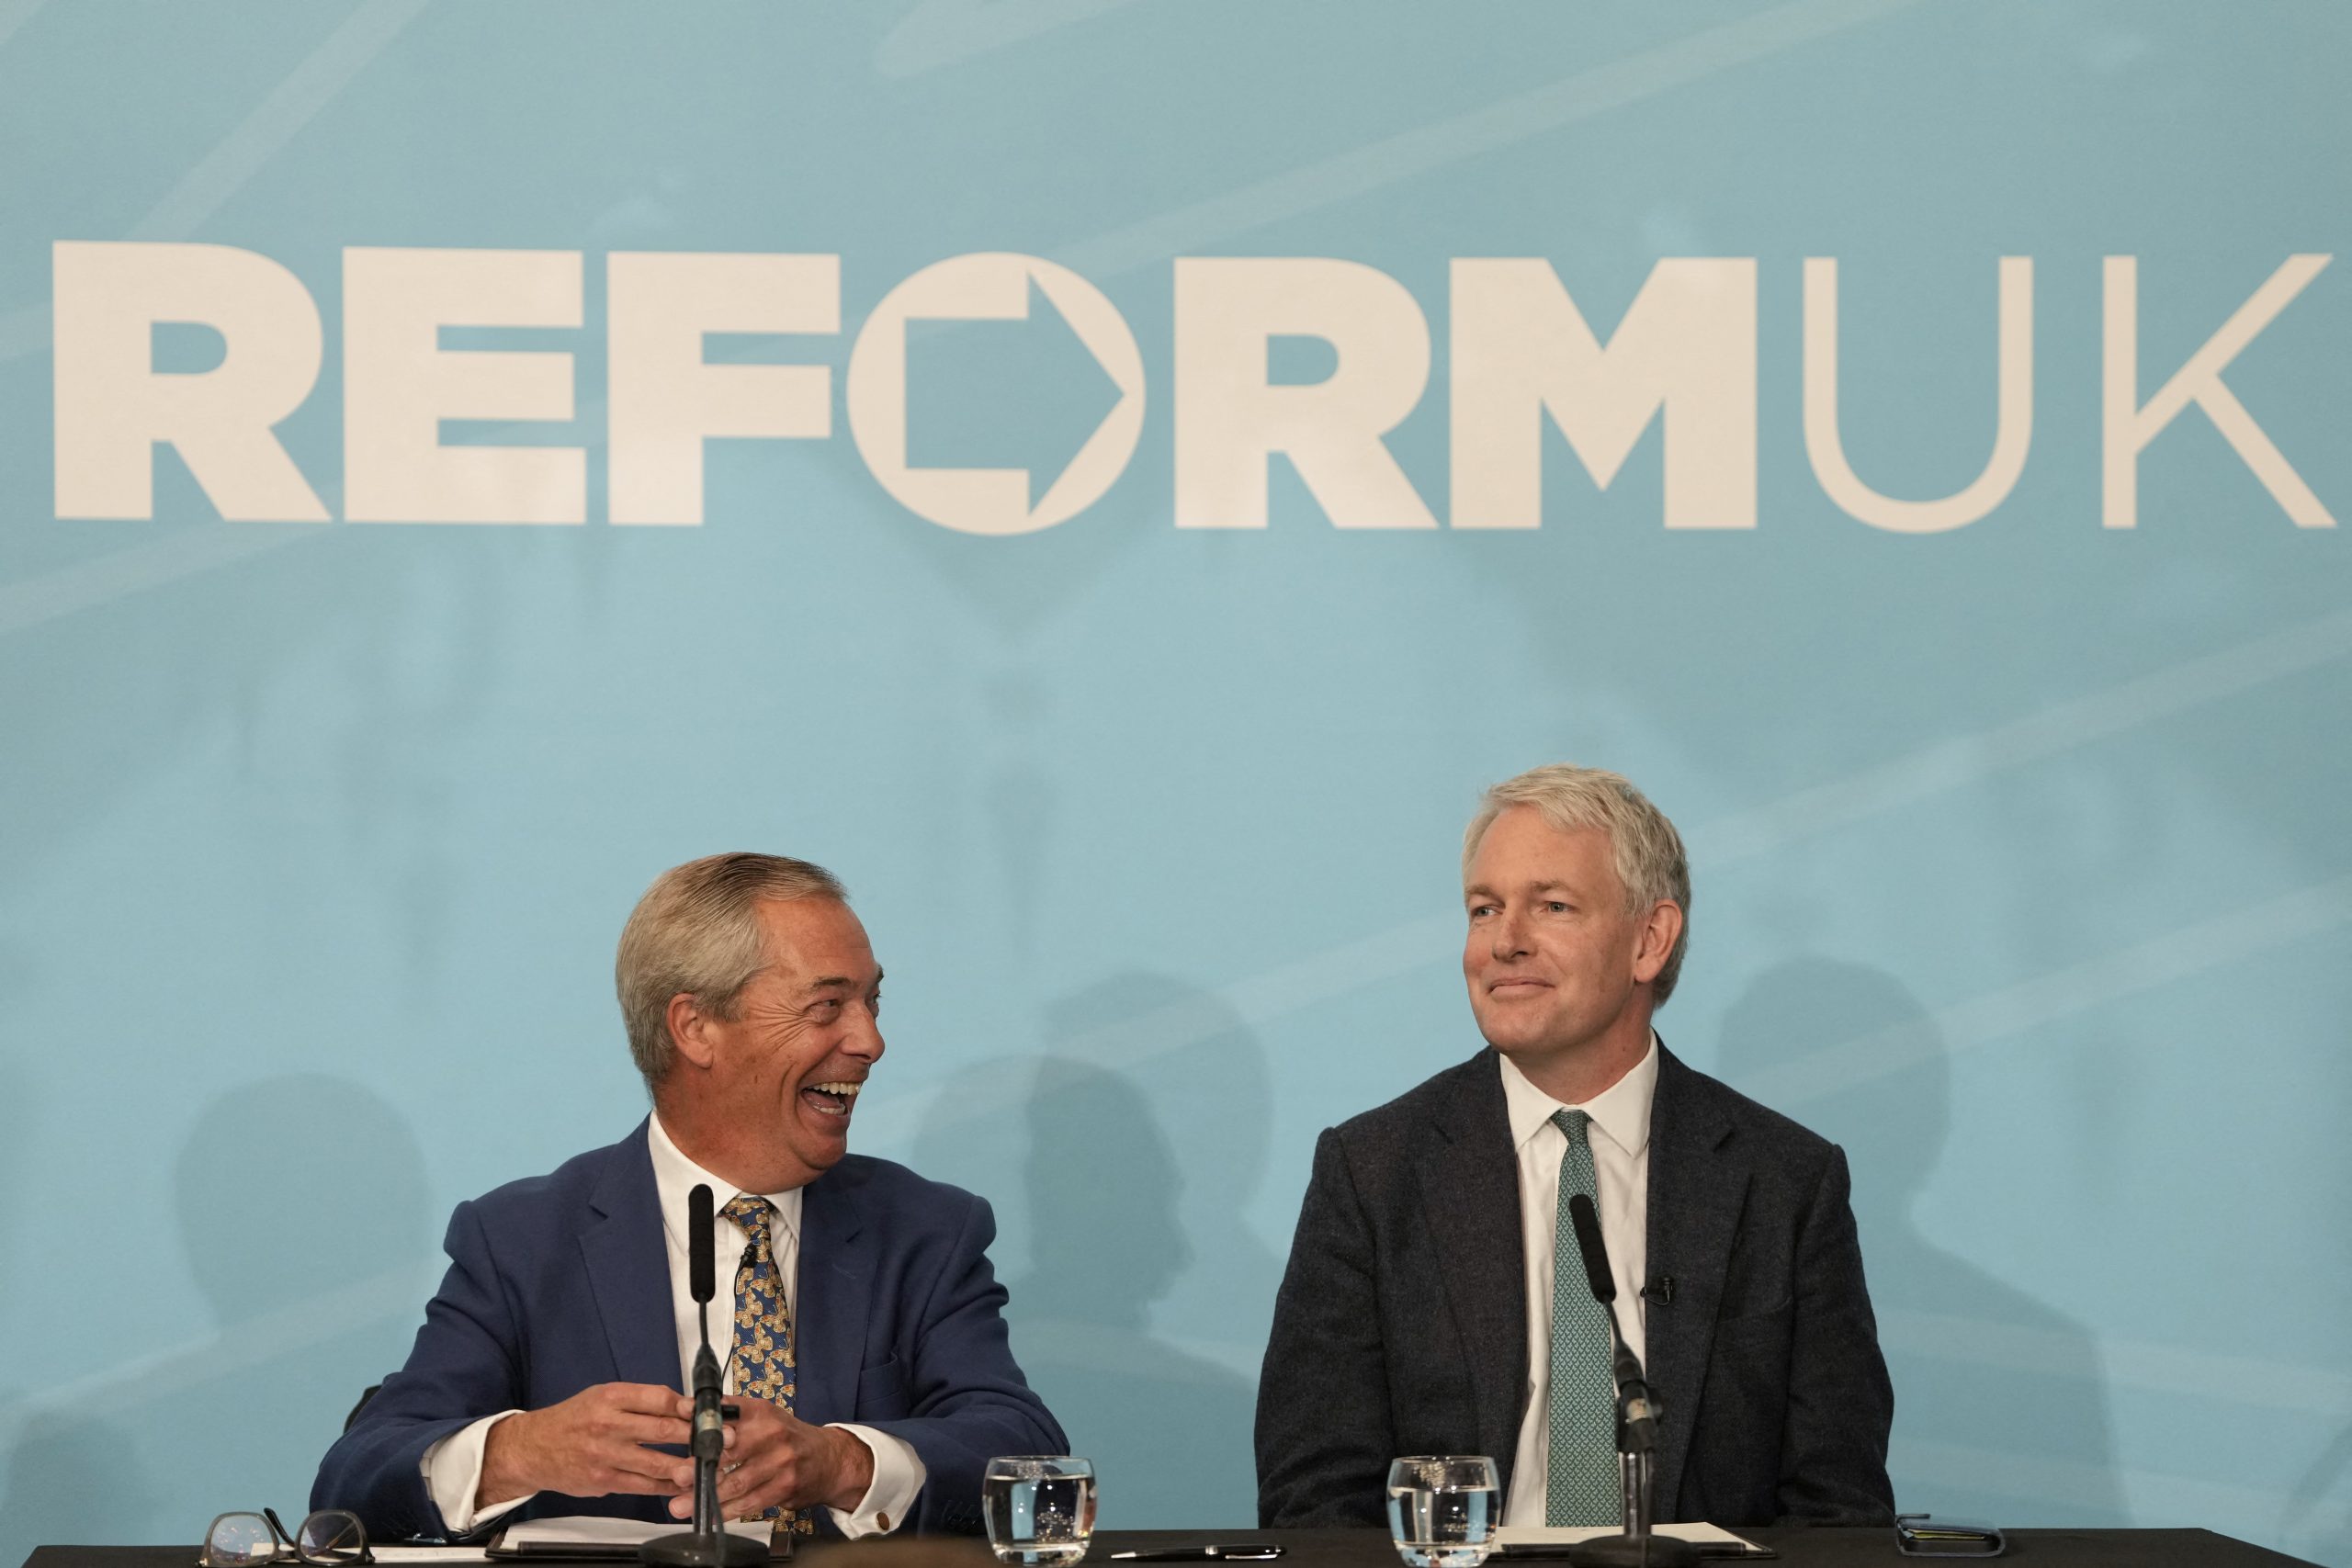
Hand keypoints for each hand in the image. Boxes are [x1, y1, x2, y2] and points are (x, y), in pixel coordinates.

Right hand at [479, 1382, 695, 1507]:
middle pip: (661, 1430)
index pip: (658, 1398)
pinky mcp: (603, 1480)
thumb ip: (640, 1401)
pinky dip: (665, 1486)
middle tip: (723, 1439)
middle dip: (696, 1435)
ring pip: (655, 1463)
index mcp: (611, 1397)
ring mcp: (606, 1455)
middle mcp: (609, 1424)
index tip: (708, 1412)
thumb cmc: (573, 1420)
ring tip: (709, 1466)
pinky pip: (642, 1485)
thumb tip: (681, 1407)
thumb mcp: (603, 1397)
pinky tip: (683, 1485)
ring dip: (686, 1466)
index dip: (687, 1406)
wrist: (533, 1448)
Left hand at [665, 1396, 873, 1520]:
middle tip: (677, 1477)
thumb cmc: (789, 1438)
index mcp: (762, 1412)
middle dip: (699, 1466)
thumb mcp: (765, 1417)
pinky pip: (749, 1503)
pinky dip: (726, 1512)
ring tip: (681, 1505)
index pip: (727, 1413)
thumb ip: (732, 1417)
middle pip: (729, 1450)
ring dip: (706, 1495)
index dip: (702, 1422)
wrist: (829, 1460)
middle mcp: (772, 1433)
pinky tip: (710, 1516)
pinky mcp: (784, 1488)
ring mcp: (780, 1462)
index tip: (679, 1430)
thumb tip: (689, 1418)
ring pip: (736, 1482)